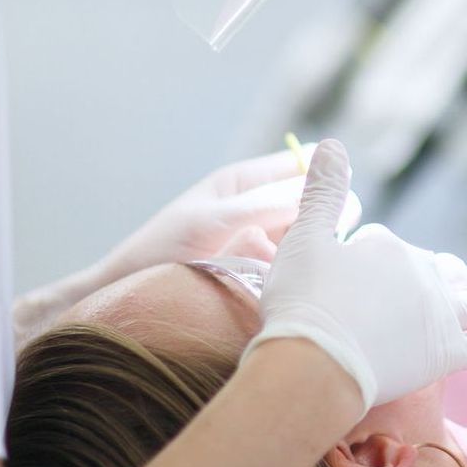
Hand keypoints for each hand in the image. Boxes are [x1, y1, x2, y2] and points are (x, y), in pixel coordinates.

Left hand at [95, 150, 360, 285]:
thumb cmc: (161, 251)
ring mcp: (259, 244)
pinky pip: (291, 270)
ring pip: (304, 241)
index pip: (302, 166)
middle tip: (325, 245)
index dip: (325, 181)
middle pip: (310, 206)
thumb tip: (325, 193)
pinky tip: (296, 291)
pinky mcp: (259, 276)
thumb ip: (268, 203)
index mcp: (245, 182)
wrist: (127, 299)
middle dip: (321, 222)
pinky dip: (296, 277)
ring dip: (309, 253)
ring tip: (308, 272)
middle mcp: (257, 209)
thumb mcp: (217, 220)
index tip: (339, 206)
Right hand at [249, 139, 466, 414]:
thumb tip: (333, 142)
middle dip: (438, 273)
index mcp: (389, 247)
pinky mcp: (448, 354)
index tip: (351, 274)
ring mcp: (441, 315)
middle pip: (436, 270)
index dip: (366, 257)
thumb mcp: (303, 237)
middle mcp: (423, 275)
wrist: (316, 364)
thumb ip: (322, 192)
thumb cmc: (303, 301)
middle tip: (446, 278)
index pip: (384, 244)